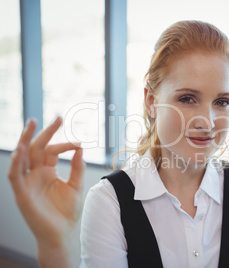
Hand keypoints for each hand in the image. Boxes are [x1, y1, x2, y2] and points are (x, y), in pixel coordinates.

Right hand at [8, 117, 84, 266]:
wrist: (62, 233)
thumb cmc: (68, 212)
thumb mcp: (76, 186)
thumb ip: (78, 167)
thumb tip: (81, 147)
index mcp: (48, 172)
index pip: (52, 150)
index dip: (65, 144)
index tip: (79, 142)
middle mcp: (36, 174)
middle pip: (36, 148)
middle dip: (45, 132)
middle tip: (56, 118)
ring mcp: (28, 183)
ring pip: (23, 157)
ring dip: (25, 140)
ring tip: (32, 124)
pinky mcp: (22, 193)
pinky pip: (15, 176)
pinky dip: (16, 163)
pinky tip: (20, 149)